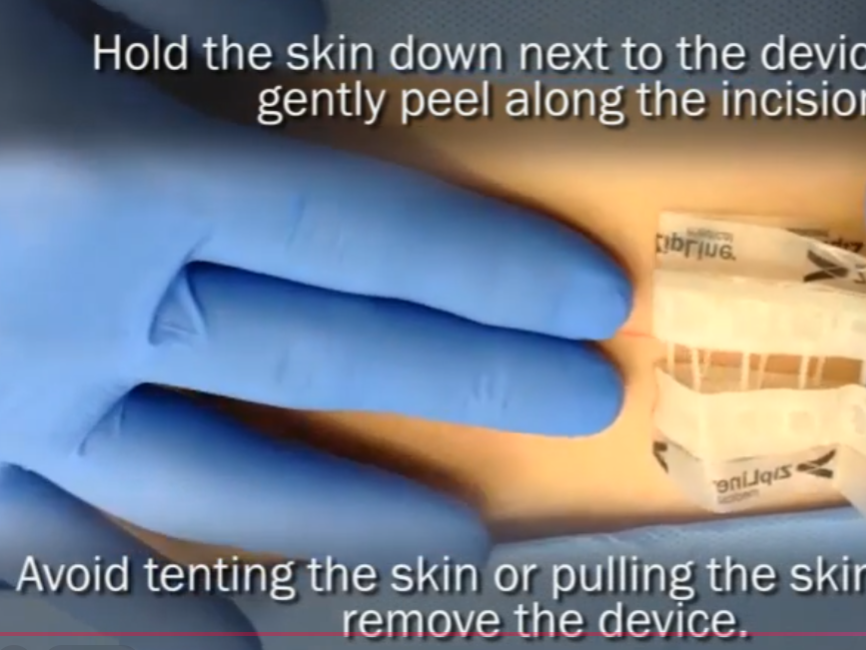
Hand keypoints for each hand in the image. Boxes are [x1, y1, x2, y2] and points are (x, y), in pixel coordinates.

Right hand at [0, 0, 629, 642]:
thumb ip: (174, 3)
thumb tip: (310, 32)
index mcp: (94, 178)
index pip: (353, 228)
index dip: (481, 267)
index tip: (590, 302)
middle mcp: (63, 319)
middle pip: (322, 356)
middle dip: (466, 382)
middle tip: (585, 406)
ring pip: (213, 482)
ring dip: (351, 513)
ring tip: (468, 544)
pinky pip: (44, 562)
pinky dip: (134, 619)